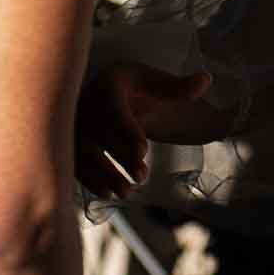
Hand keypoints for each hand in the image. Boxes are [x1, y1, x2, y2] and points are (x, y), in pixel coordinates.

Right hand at [75, 63, 210, 199]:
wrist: (103, 91)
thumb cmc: (132, 87)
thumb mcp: (154, 81)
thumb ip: (177, 87)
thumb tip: (206, 81)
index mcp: (108, 82)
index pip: (113, 106)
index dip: (126, 129)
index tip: (143, 150)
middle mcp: (85, 101)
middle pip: (98, 132)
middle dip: (119, 156)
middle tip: (142, 177)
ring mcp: (73, 123)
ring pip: (82, 151)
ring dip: (103, 174)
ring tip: (127, 192)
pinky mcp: (67, 142)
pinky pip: (73, 161)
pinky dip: (89, 179)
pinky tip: (108, 193)